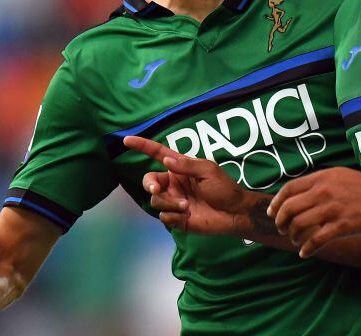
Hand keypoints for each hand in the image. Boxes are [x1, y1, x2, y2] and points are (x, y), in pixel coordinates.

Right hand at [123, 136, 270, 235]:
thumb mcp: (208, 171)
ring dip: (169, 203)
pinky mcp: (176, 218)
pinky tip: (187, 217)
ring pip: (155, 200)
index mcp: (180, 168)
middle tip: (157, 189)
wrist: (234, 213)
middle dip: (150, 184)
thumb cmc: (224, 188)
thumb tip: (166, 160)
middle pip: (149, 181)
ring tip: (187, 206)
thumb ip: (186, 166)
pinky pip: (164, 216)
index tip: (126, 140)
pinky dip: (174, 216)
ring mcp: (173, 201)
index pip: (158, 155)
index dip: (142, 146)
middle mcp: (173, 184)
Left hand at [267, 167, 360, 257]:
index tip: (272, 212)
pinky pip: (316, 240)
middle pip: (289, 208)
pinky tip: (305, 252)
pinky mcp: (342, 226)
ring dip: (292, 235)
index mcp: (321, 178)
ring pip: (299, 225)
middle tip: (281, 228)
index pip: (289, 189)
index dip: (277, 202)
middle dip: (280, 221)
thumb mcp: (338, 175)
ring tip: (294, 240)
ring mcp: (332, 209)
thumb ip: (318, 183)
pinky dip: (306, 248)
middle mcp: (323, 192)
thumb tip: (298, 194)